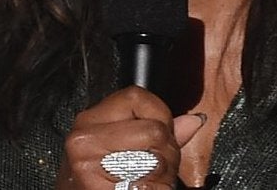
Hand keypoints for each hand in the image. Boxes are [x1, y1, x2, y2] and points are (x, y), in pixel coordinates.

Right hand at [55, 86, 205, 188]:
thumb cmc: (101, 184)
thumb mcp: (126, 148)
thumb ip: (160, 131)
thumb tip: (193, 121)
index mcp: (90, 120)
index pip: (136, 96)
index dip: (159, 114)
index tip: (161, 135)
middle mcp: (83, 137)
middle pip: (152, 127)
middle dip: (166, 148)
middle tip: (157, 165)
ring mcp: (87, 161)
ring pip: (153, 154)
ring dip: (162, 170)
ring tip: (149, 179)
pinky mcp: (95, 184)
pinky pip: (146, 180)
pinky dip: (154, 186)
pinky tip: (140, 189)